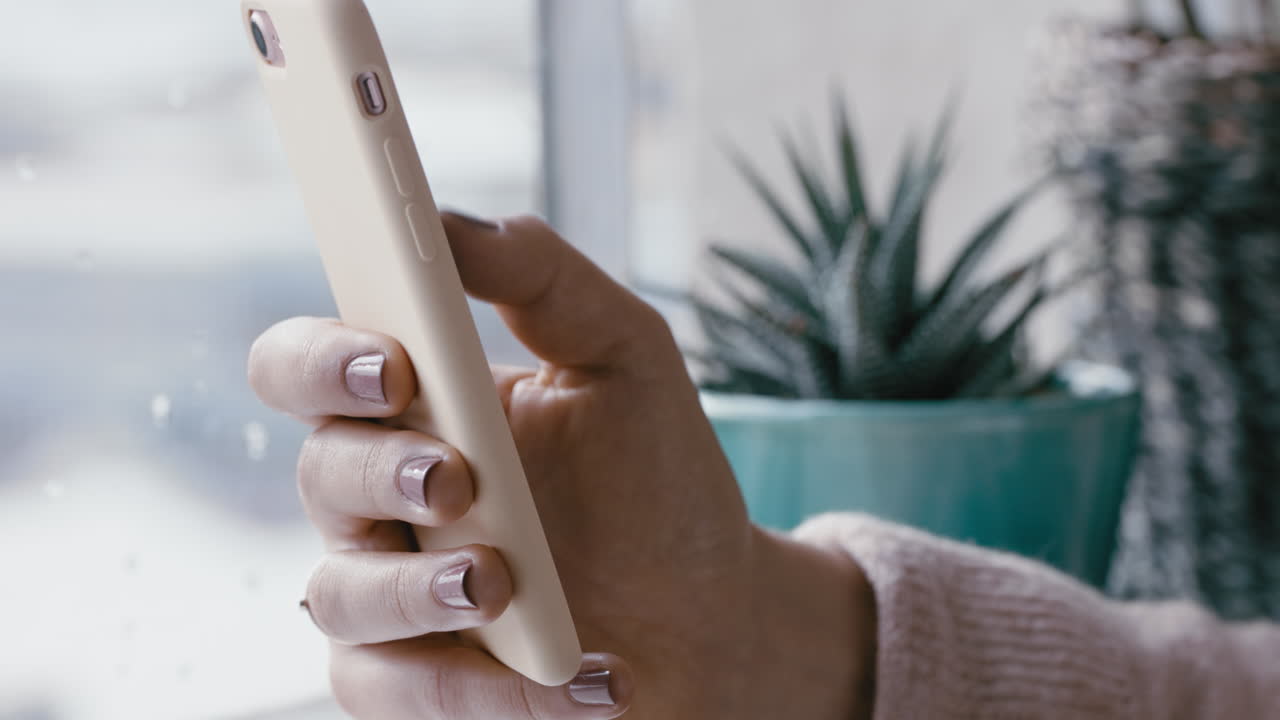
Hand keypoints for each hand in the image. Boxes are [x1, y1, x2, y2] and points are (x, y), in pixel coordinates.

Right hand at [247, 214, 875, 718]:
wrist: (709, 609)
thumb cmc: (657, 478)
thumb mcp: (627, 357)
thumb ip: (546, 279)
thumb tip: (457, 221)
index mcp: (418, 406)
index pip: (310, 367)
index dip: (322, 360)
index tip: (393, 363)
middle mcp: (386, 496)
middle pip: (315, 474)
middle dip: (376, 474)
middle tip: (455, 477)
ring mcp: (395, 590)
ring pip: (335, 595)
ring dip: (412, 589)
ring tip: (501, 580)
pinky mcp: (419, 680)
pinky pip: (393, 691)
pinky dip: (475, 691)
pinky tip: (573, 676)